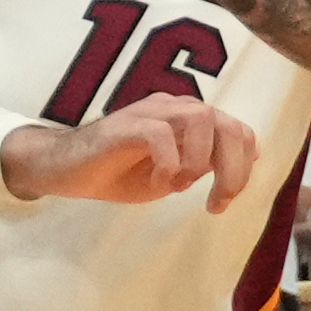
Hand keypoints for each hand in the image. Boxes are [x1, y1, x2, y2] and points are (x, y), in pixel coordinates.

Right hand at [0, 94, 259, 207]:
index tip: (224, 200)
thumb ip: (205, 164)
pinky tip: (157, 182)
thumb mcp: (173, 174)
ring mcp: (148, 112)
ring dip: (199, 161)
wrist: (66, 170)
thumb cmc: (118, 172)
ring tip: (180, 186)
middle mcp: (173, 107)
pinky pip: (160, 134)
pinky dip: (168, 164)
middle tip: (216, 203)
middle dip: (232, 170)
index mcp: (187, 118)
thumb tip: (243, 163)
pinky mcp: (124, 125)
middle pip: (225, 123)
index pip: (237, 130)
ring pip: (199, 118)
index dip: (243, 167)